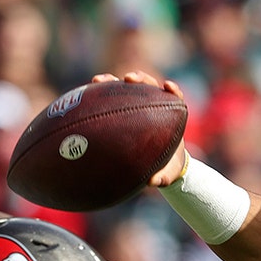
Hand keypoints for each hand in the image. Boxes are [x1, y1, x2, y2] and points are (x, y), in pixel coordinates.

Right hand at [91, 71, 188, 186]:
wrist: (156, 167)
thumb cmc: (165, 168)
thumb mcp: (166, 175)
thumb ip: (162, 178)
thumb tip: (152, 182)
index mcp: (169, 117)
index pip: (174, 97)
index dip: (172, 90)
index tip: (167, 86)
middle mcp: (153, 107)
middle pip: (148, 86)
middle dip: (139, 79)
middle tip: (128, 79)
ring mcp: (136, 106)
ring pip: (125, 89)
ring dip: (114, 81)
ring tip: (99, 80)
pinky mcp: (121, 110)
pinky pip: (110, 100)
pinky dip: (99, 95)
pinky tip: (86, 94)